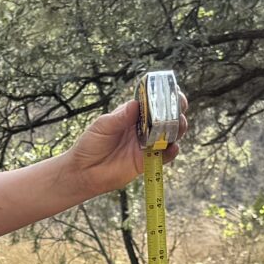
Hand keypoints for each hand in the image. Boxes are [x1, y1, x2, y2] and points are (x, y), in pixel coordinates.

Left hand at [64, 86, 190, 192]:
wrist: (84, 171)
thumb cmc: (90, 144)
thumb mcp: (103, 127)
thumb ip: (120, 118)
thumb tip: (134, 105)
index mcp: (132, 115)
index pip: (153, 103)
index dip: (165, 97)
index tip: (174, 92)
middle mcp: (142, 128)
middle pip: (166, 117)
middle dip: (176, 111)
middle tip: (179, 110)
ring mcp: (146, 144)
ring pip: (169, 135)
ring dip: (178, 129)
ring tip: (179, 126)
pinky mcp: (146, 161)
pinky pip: (164, 156)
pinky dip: (171, 152)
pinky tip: (173, 147)